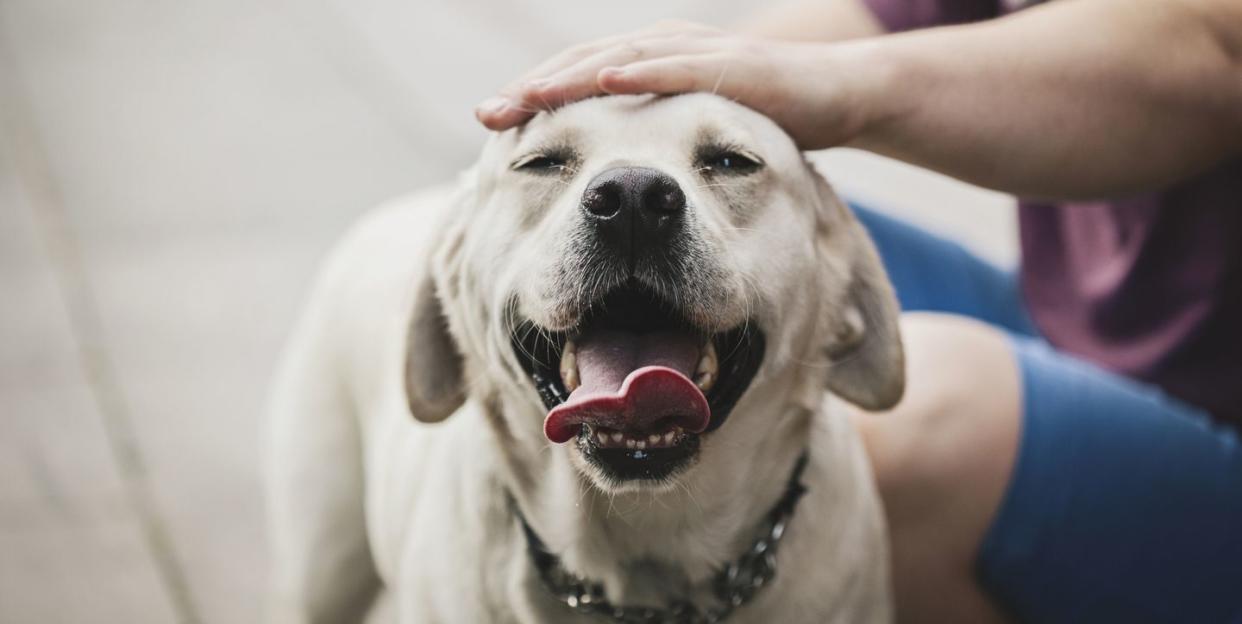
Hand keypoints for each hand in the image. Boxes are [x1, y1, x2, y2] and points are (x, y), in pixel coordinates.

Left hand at [474, 21, 877, 149]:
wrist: (839, 96)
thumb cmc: (763, 119)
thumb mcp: (696, 137)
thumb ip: (655, 142)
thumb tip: (609, 180)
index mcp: (650, 65)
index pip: (579, 79)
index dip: (534, 99)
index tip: (491, 125)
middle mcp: (664, 50)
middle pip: (584, 64)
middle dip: (534, 89)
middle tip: (487, 114)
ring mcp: (697, 53)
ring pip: (621, 57)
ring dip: (571, 76)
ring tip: (528, 96)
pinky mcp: (733, 66)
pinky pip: (679, 66)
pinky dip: (640, 69)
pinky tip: (605, 78)